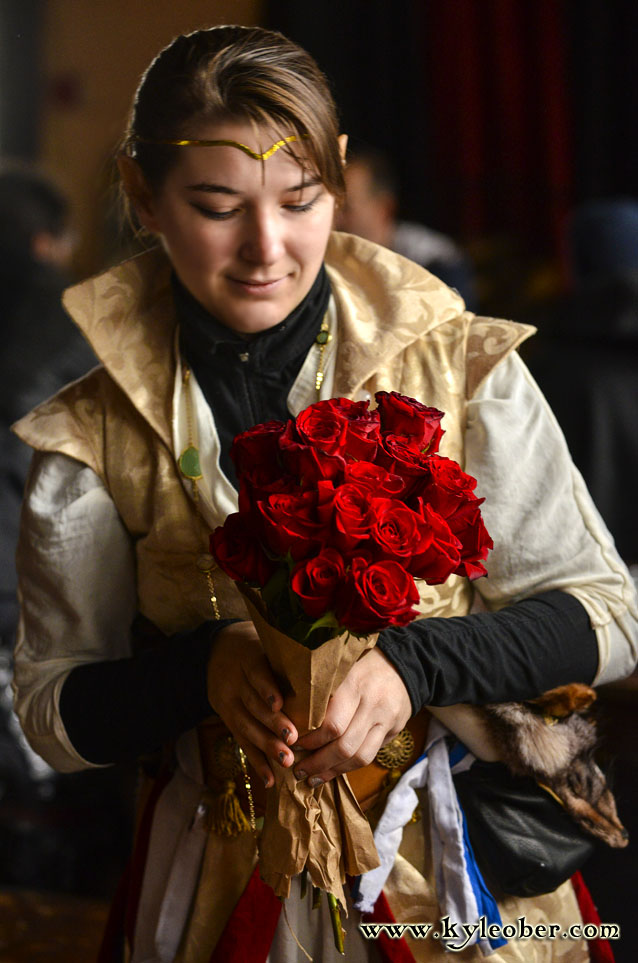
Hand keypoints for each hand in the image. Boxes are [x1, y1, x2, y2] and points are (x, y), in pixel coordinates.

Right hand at [206, 621, 297, 787]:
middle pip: (252, 704)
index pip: (256, 672)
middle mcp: (234, 681)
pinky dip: (256, 761)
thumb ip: (291, 660)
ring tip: (286, 761)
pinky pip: (240, 741)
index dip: (267, 688)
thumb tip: (330, 677)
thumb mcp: (268, 645)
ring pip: (245, 726)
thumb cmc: (258, 647)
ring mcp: (227, 701)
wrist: (218, 649)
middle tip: (292, 740)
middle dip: (272, 723)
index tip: (280, 703)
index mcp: (247, 658)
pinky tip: (270, 779)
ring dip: (266, 746)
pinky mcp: (226, 718)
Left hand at [293, 648, 411, 785]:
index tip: (293, 744)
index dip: (311, 740)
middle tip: (298, 770)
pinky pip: (370, 756)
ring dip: (333, 771)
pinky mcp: (394, 732)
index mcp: (354, 684)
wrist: (402, 665)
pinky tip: (332, 772)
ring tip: (312, 778)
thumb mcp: (340, 668)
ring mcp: (386, 720)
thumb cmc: (361, 665)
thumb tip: (291, 719)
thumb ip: (322, 690)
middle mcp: (373, 703)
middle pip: (344, 745)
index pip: (332, 723)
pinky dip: (348, 768)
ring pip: (359, 756)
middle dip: (319, 762)